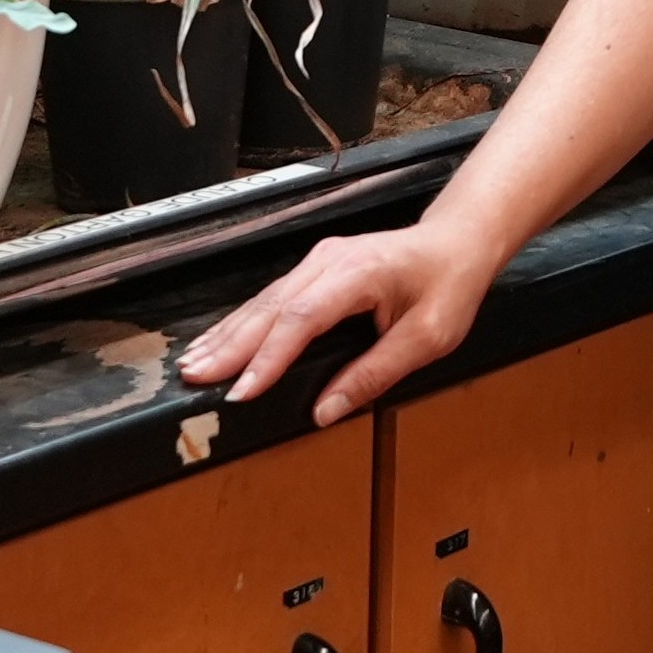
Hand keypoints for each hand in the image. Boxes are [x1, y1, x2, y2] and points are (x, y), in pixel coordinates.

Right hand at [175, 216, 500, 424]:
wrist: (458, 242)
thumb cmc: (449, 284)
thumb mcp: (429, 337)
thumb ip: (376, 373)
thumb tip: (326, 410)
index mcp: (360, 274)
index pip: (303, 319)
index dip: (268, 357)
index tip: (242, 390)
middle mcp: (331, 261)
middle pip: (271, 307)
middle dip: (230, 346)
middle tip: (195, 377)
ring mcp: (320, 261)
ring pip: (264, 301)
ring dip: (228, 334)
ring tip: (194, 363)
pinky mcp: (315, 268)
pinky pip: (272, 297)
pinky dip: (242, 322)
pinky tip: (220, 340)